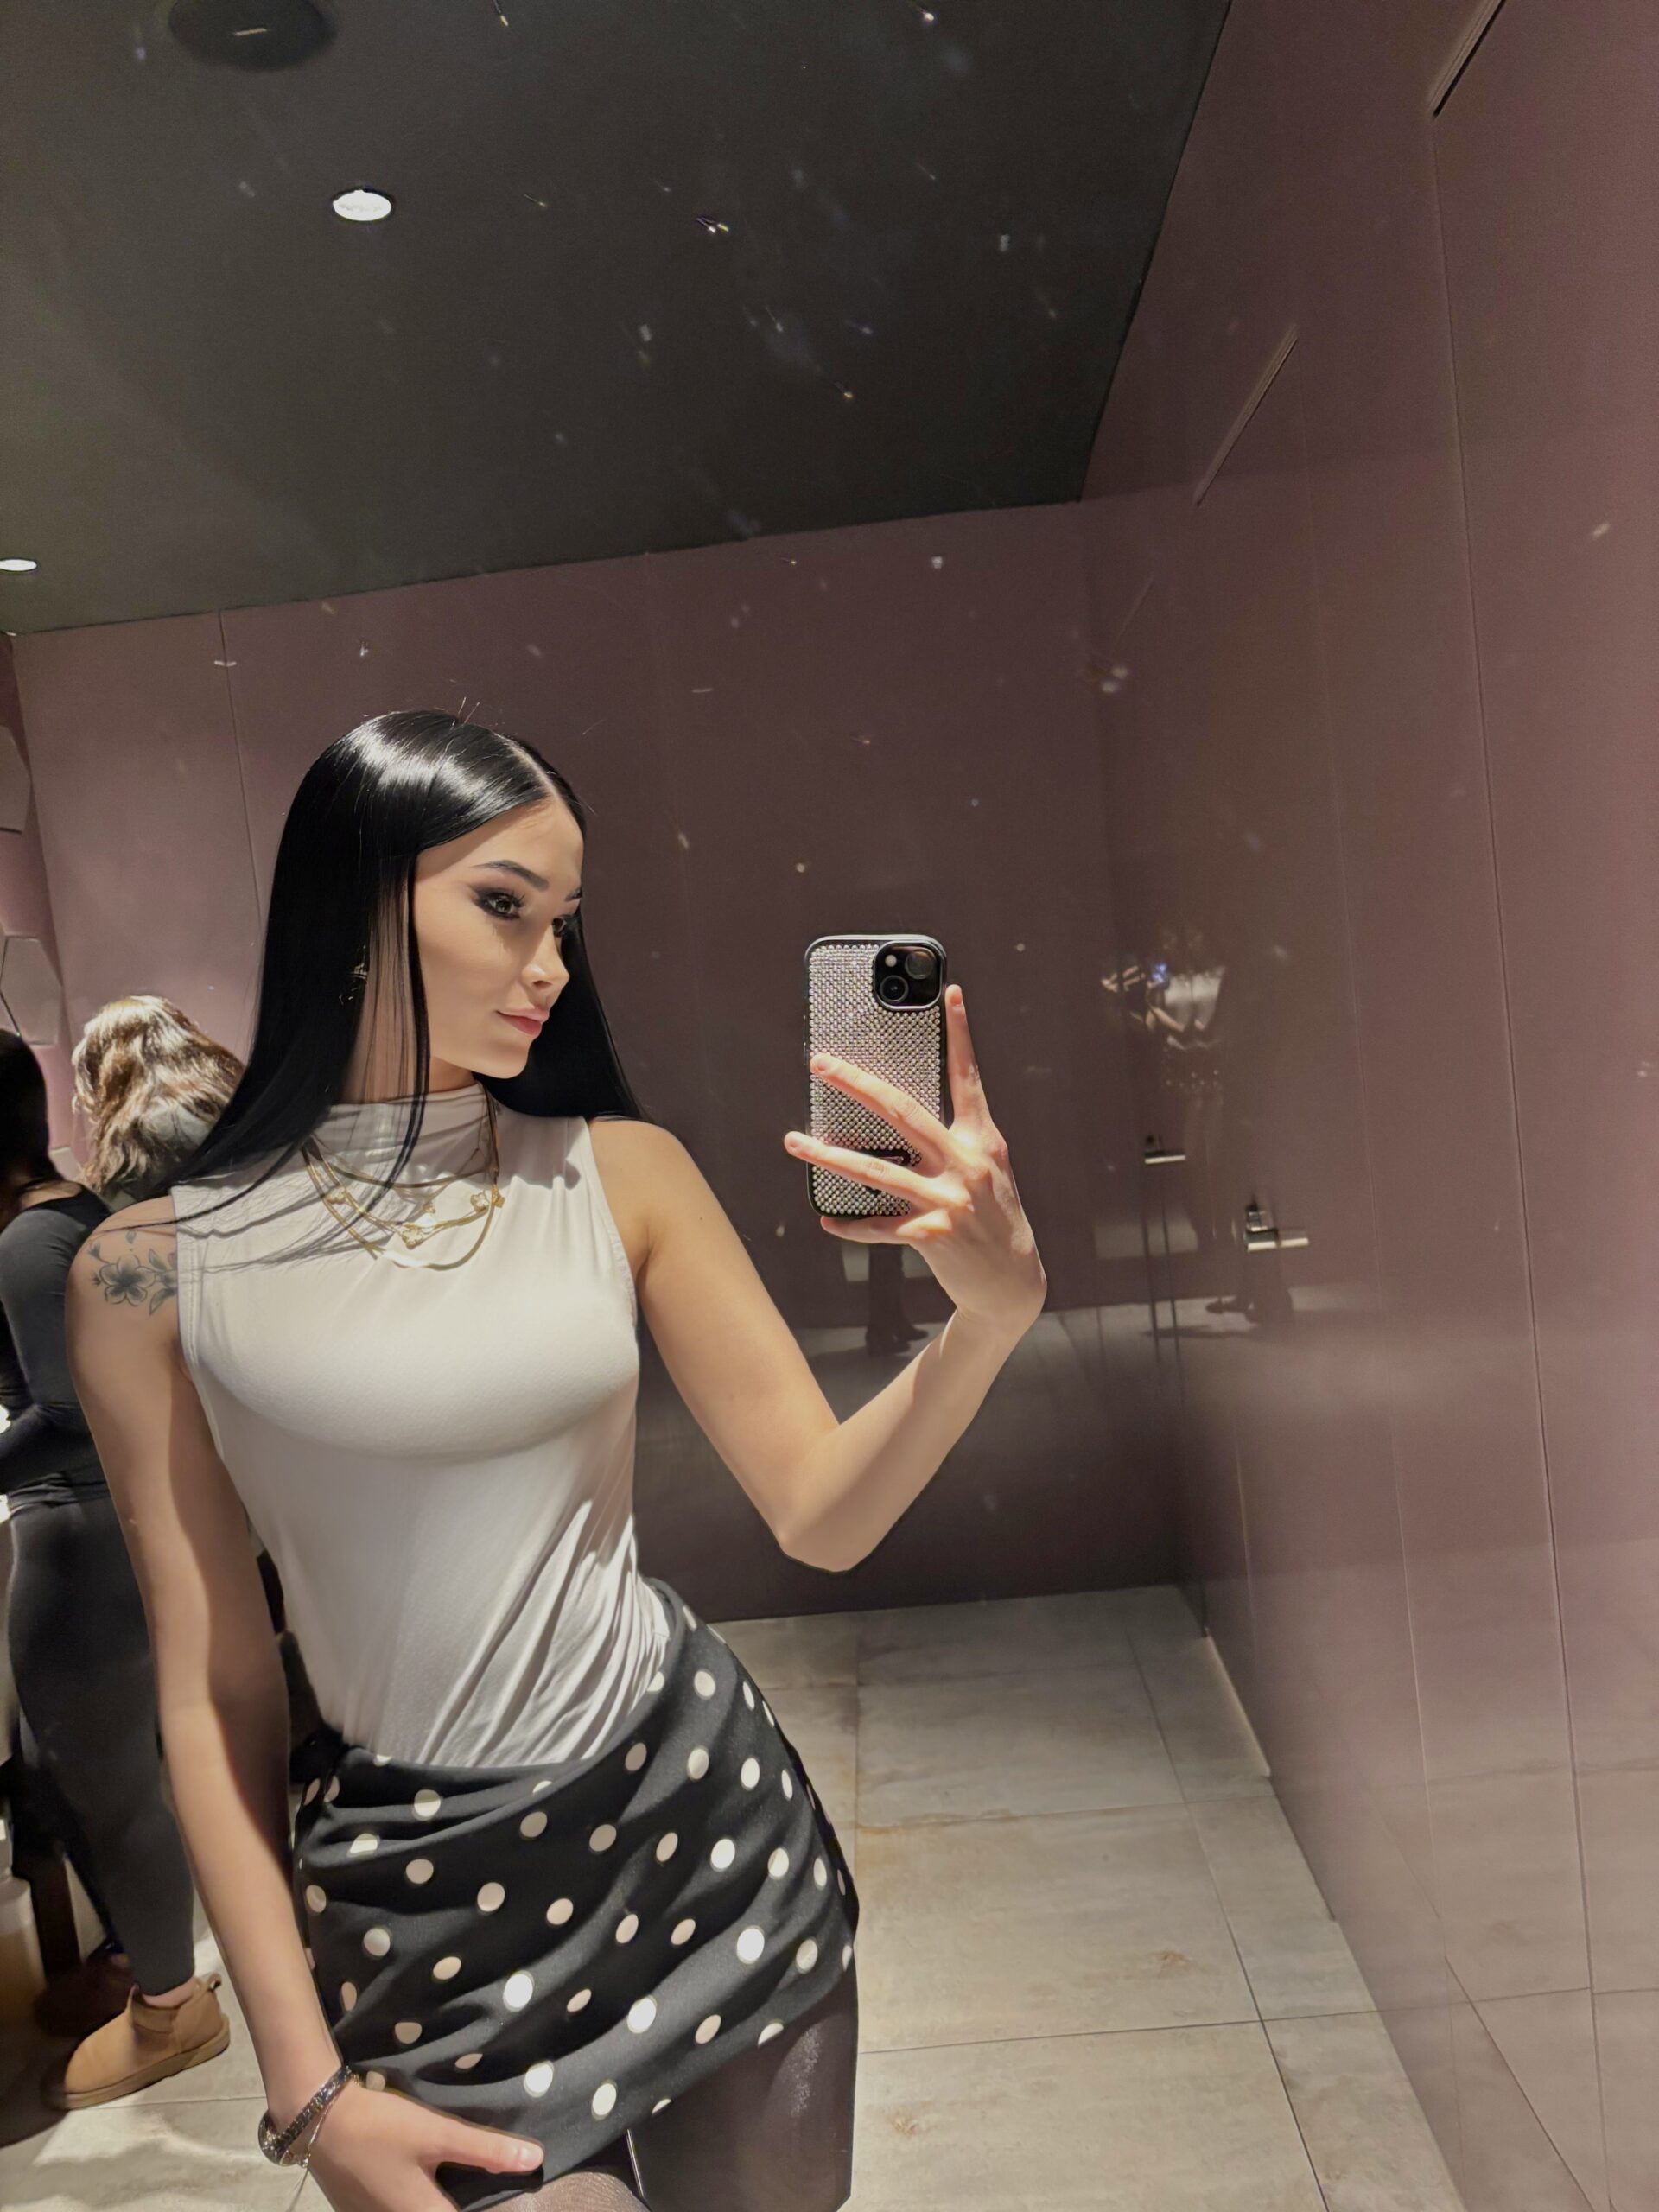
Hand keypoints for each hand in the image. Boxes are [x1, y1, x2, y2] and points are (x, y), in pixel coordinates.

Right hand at [304, 2078, 543, 2211]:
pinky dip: (418, 2197)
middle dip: (463, 2199)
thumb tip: (536, 2159)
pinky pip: (399, 2207)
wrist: (320, 2120)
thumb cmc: (383, 2128)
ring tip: (455, 2177)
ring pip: (421, 2210)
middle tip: (483, 2181)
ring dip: (438, 2198)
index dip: (489, 2206)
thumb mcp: (438, 2134)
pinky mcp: (359, 2208)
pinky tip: (423, 2177)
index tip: (511, 2197)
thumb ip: (485, 2150)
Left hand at [783, 982, 1046, 1334]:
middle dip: (856, 1084)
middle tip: (821, 1064)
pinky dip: (851, 1224)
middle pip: (902, 1113)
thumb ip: (954, 1142)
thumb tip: (896, 1118)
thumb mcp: (986, 1171)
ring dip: (828, 1155)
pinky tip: (827, 1217)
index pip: (969, 1077)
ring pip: (876, 1171)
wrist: (1012, 1283)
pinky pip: (880, 1226)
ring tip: (793, 1142)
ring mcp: (950, 1200)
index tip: (950, 992)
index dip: (960, 1034)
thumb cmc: (993, 1217)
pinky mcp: (934, 1236)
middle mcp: (967, 1164)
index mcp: (982, 1140)